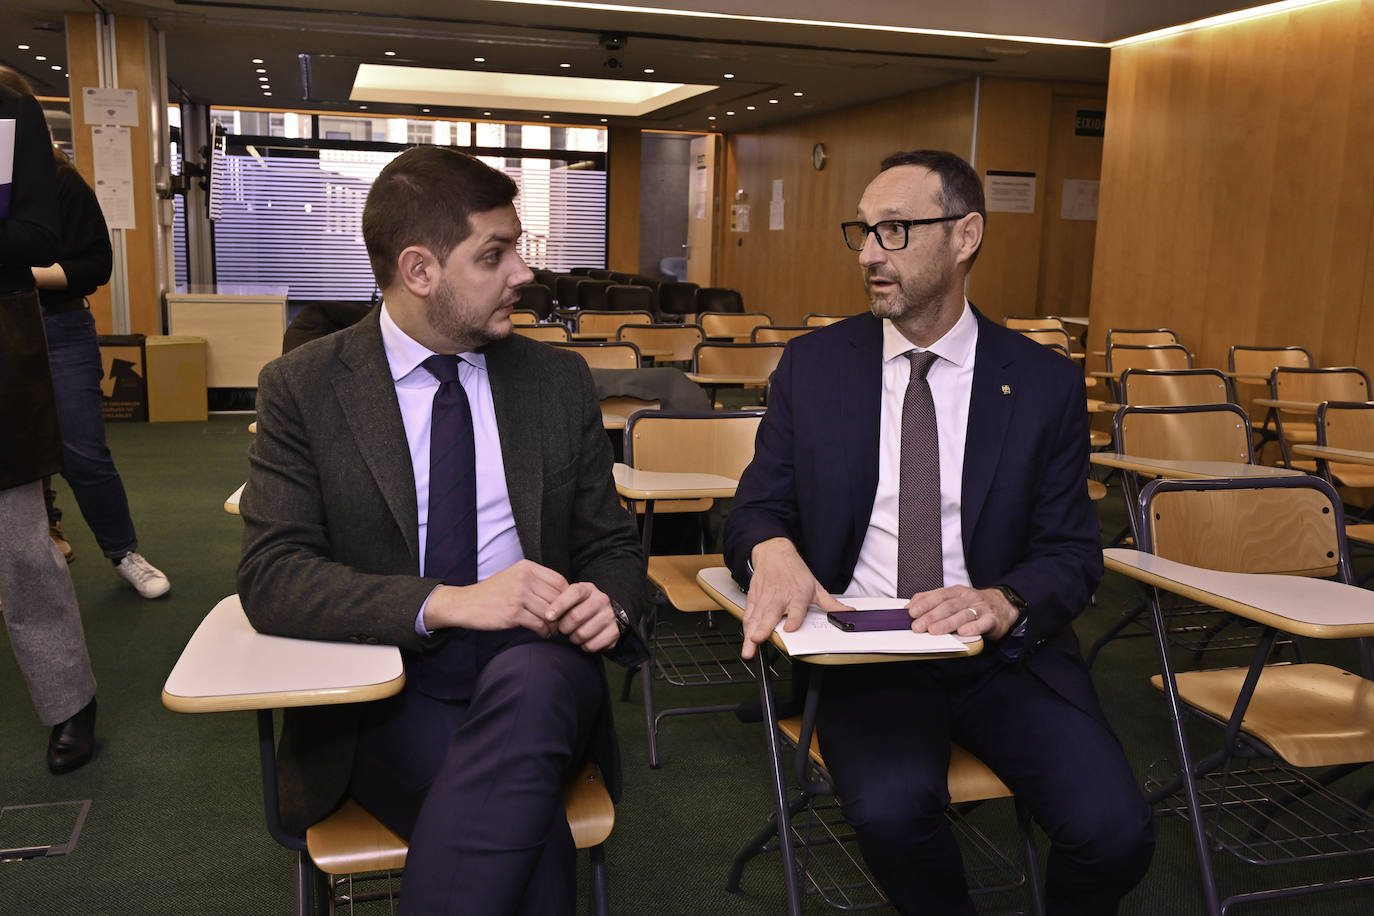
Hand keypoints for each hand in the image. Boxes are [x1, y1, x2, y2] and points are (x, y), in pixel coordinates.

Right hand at [425, 559, 568, 635]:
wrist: (464, 604)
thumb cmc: (492, 593)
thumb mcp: (514, 577)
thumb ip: (536, 581)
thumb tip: (563, 595)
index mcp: (526, 567)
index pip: (559, 580)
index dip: (567, 596)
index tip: (566, 607)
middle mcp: (524, 578)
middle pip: (557, 597)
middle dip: (562, 612)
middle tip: (562, 623)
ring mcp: (518, 595)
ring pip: (550, 612)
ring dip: (554, 624)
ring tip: (552, 630)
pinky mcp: (513, 613)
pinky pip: (539, 624)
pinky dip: (544, 632)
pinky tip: (542, 634)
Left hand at [546, 581, 621, 652]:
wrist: (606, 616)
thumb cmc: (581, 607)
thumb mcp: (571, 599)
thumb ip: (558, 602)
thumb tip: (546, 615)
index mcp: (588, 589)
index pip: (574, 593)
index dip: (559, 605)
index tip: (548, 616)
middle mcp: (601, 600)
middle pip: (575, 617)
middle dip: (563, 627)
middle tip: (562, 629)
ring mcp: (610, 616)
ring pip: (582, 634)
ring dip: (573, 638)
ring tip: (574, 634)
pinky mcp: (614, 633)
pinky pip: (591, 645)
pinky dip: (584, 646)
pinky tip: (585, 640)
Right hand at [741, 538, 850, 659]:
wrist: (774, 553)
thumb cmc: (794, 571)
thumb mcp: (815, 586)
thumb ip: (830, 604)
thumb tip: (848, 613)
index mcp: (798, 595)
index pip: (796, 609)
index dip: (794, 619)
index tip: (790, 628)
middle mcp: (780, 597)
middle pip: (771, 614)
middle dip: (763, 628)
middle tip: (757, 639)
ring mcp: (765, 598)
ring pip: (756, 618)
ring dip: (751, 633)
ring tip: (749, 647)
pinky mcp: (754, 599)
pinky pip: (749, 615)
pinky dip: (746, 627)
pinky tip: (746, 638)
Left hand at [907, 585, 1017, 639]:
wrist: (1003, 606)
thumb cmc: (973, 604)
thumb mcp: (953, 598)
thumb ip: (932, 600)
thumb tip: (910, 606)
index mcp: (956, 591)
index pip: (938, 596)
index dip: (924, 603)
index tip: (911, 612)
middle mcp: (968, 598)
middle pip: (948, 606)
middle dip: (931, 616)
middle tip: (918, 626)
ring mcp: (981, 608)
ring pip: (962, 615)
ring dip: (947, 623)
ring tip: (934, 631)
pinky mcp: (992, 619)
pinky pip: (982, 623)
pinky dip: (973, 628)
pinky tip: (963, 632)